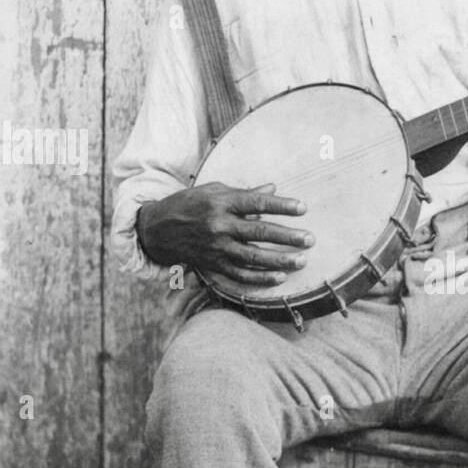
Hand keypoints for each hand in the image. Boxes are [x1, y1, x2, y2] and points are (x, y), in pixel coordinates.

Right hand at [136, 182, 311, 287]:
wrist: (157, 229)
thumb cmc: (189, 204)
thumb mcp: (214, 191)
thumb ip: (244, 193)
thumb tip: (273, 189)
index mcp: (221, 202)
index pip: (256, 203)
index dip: (281, 206)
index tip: (303, 208)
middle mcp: (219, 225)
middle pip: (259, 232)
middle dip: (287, 237)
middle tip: (310, 239)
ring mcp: (216, 247)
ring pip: (253, 257)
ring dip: (280, 260)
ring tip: (302, 260)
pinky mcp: (213, 265)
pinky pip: (240, 275)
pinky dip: (261, 278)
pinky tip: (280, 277)